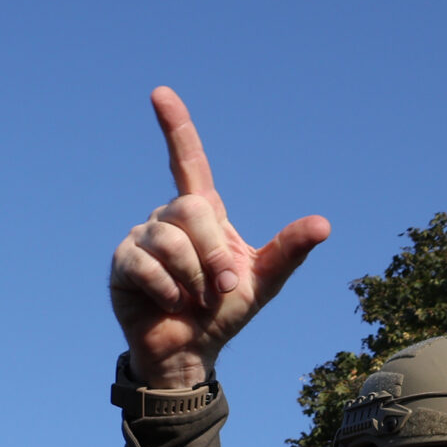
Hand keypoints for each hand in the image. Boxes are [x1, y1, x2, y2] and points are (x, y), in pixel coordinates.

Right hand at [109, 87, 330, 389]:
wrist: (188, 351)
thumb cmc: (224, 313)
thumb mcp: (264, 281)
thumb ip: (289, 250)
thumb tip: (324, 224)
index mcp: (202, 214)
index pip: (188, 161)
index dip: (175, 127)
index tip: (159, 94)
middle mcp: (168, 219)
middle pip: (191, 209)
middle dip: (212, 253)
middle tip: (221, 288)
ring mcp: (141, 239)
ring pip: (170, 238)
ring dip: (192, 277)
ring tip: (194, 300)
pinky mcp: (122, 264)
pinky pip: (147, 264)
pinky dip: (167, 289)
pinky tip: (169, 303)